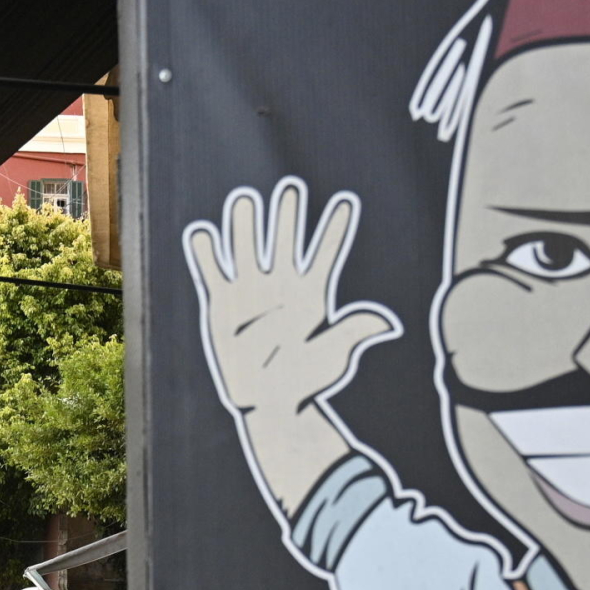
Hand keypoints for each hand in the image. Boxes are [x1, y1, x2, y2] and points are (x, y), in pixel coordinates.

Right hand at [183, 178, 398, 512]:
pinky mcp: (223, 305)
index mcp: (310, 294)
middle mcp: (279, 286)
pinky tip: (204, 233)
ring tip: (244, 199)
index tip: (345, 203)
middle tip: (291, 187)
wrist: (271, 403)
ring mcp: (250, 292)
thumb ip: (354, 330)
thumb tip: (385, 322)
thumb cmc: (306, 380)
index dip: (335, 229)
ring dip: (246, 225)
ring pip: (247, 248)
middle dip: (288, 215)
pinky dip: (207, 254)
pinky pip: (213, 273)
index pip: (325, 254)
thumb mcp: (334, 354)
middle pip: (284, 241)